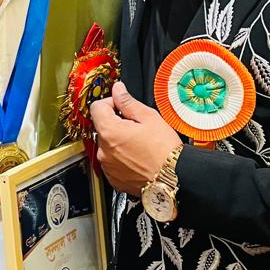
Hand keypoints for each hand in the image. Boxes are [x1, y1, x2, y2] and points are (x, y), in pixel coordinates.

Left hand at [89, 81, 180, 197]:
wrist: (173, 179)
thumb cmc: (164, 151)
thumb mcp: (149, 117)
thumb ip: (128, 101)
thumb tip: (118, 90)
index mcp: (109, 132)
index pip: (96, 107)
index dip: (110, 103)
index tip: (122, 106)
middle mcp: (103, 150)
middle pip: (103, 127)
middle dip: (117, 123)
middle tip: (138, 127)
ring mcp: (108, 167)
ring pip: (108, 146)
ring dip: (119, 142)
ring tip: (140, 145)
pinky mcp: (114, 179)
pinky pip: (113, 163)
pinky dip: (122, 159)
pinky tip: (138, 158)